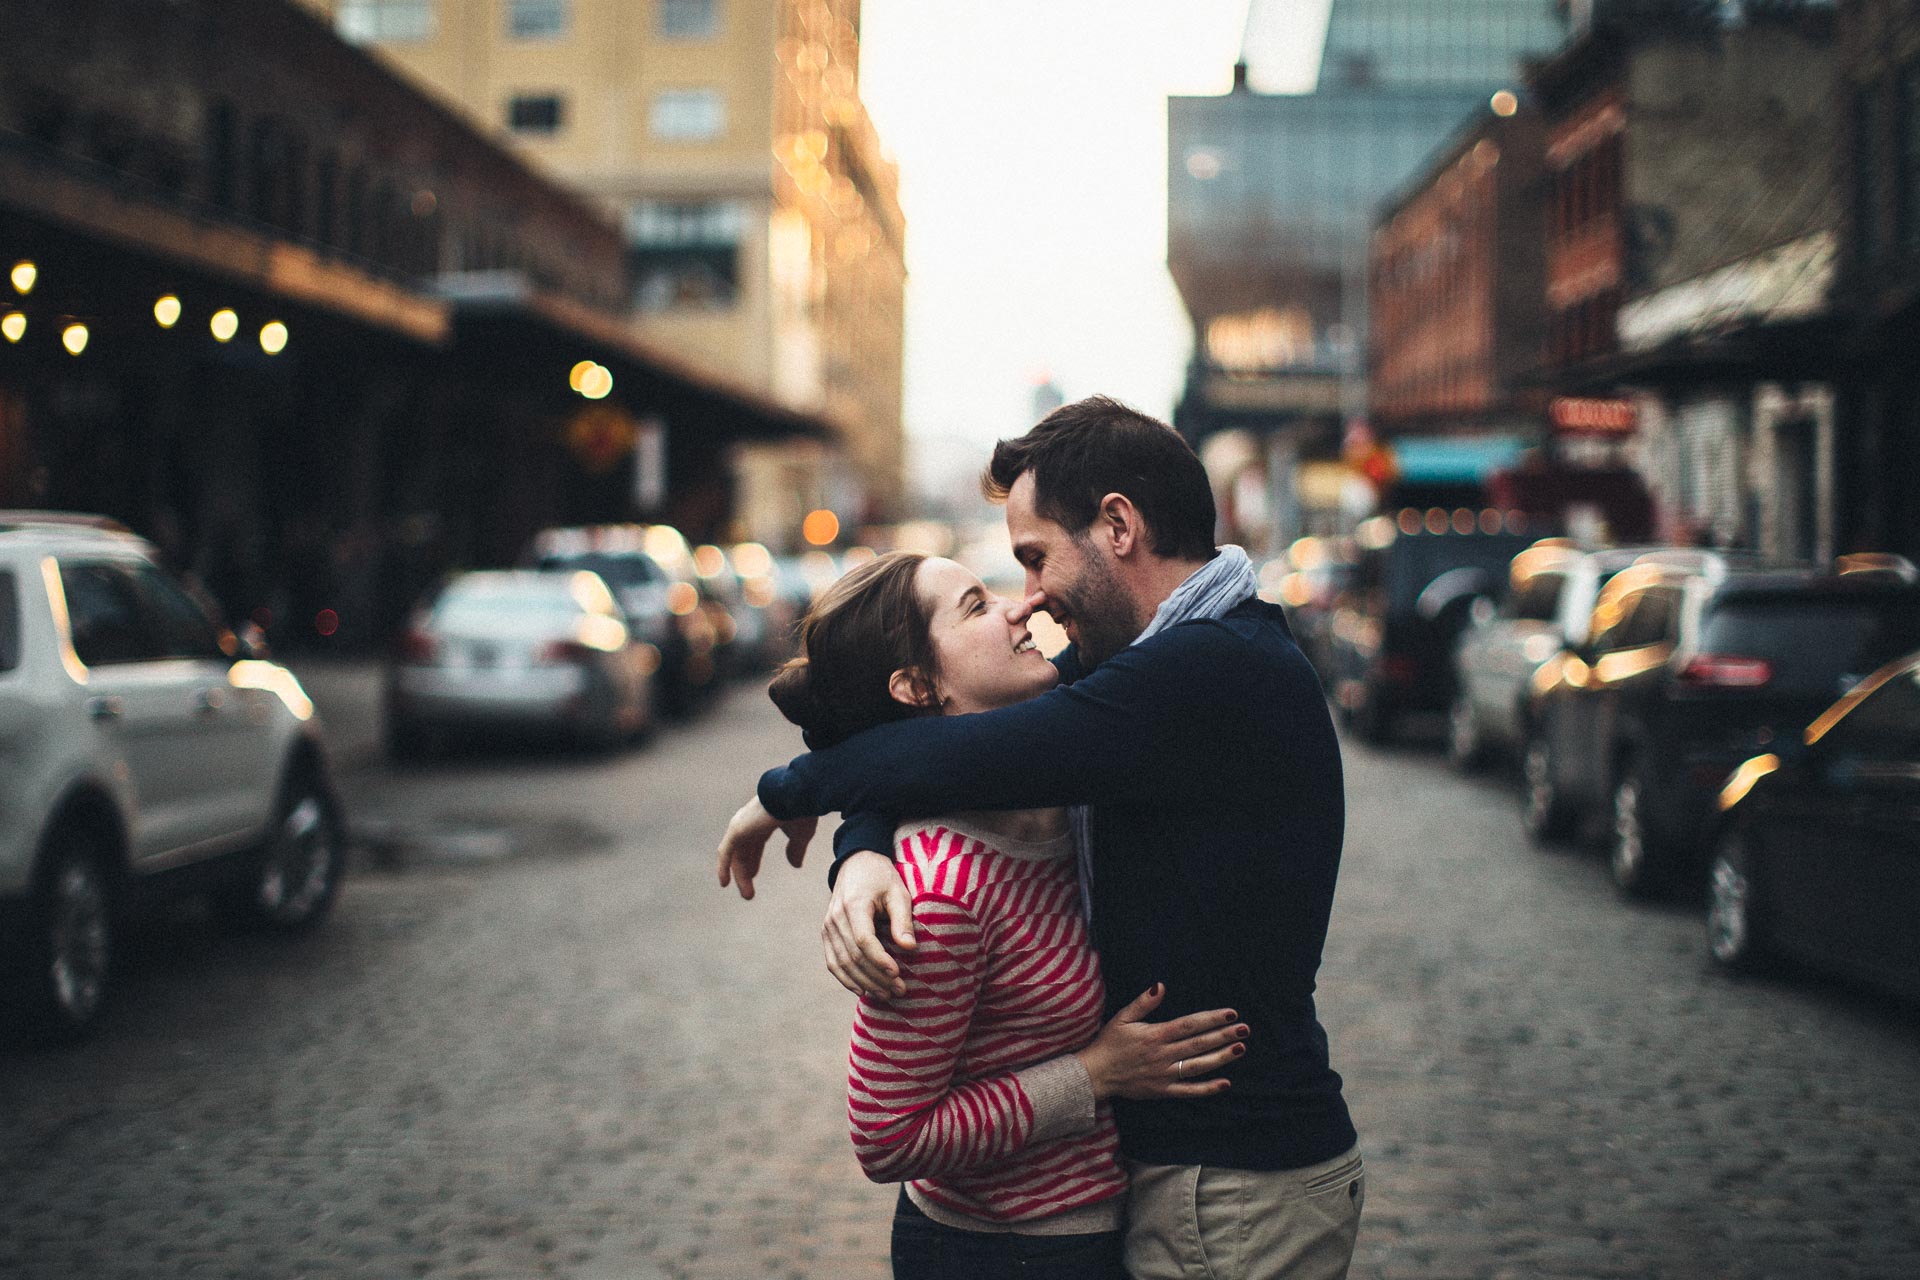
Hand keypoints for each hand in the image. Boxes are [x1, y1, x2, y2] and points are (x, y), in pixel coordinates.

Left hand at [716, 796, 818, 900]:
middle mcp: (750, 822)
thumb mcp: (801, 835)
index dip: (754, 860)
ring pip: (736, 855)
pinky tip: (724, 883)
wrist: (797, 794)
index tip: (754, 875)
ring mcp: (742, 824)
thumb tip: (795, 864)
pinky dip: (723, 867)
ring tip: (748, 895)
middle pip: (743, 851)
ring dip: (740, 875)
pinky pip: (726, 852)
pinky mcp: (737, 829)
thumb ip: (796, 849)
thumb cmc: (802, 809)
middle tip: (749, 893)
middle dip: (747, 871)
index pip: (755, 843)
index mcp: (764, 820)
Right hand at [824, 850, 915, 998]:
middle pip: (853, 956)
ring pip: (842, 963)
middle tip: (899, 990)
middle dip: (877, 977)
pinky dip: (846, 978)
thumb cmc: (881, 878)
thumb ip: (903, 920)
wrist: (856, 864)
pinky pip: (832, 961)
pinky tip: (863, 990)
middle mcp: (835, 918)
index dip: (880, 960)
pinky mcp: (826, 933)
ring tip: (886, 994)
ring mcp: (827, 926)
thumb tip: (910, 948)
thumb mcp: (898, 892)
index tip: (898, 974)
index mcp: (853, 905)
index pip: (863, 940)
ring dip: (864, 982)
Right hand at [1074, 985, 1246, 1100]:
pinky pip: (1188, 1091)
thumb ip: (1143, 1003)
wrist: (1095, 1074)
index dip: (1211, 1019)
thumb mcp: (1122, 1018)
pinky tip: (1225, 1083)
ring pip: (1197, 1066)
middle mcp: (1162, 1055)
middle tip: (1245, 1029)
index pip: (1189, 1025)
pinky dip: (1206, 1089)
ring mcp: (1164, 1075)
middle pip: (1198, 1044)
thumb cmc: (1109, 1043)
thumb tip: (1160, 985)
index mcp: (1155, 1035)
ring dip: (1220, 1058)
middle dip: (1223, 1035)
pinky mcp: (1162, 1091)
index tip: (1231, 1013)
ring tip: (1240, 1049)